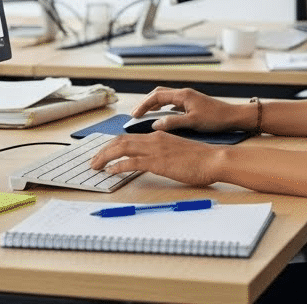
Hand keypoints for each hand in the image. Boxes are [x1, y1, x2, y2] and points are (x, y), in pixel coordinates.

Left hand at [88, 131, 222, 186]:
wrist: (213, 159)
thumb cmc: (200, 159)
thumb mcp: (177, 152)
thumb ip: (162, 153)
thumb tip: (152, 161)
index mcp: (158, 136)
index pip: (128, 137)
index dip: (112, 145)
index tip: (103, 153)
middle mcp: (154, 139)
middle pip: (120, 141)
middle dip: (103, 150)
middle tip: (93, 161)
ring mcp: (155, 150)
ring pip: (122, 148)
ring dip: (105, 157)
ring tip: (95, 165)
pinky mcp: (158, 162)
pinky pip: (132, 162)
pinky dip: (118, 165)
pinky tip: (111, 170)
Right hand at [129, 87, 248, 132]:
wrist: (233, 117)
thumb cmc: (216, 118)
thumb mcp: (193, 122)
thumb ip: (173, 122)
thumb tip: (155, 124)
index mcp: (183, 95)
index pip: (157, 96)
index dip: (143, 105)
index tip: (134, 115)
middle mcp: (184, 94)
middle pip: (159, 94)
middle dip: (145, 103)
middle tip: (135, 114)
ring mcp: (188, 99)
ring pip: (165, 98)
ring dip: (154, 105)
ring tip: (144, 116)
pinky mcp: (191, 104)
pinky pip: (172, 104)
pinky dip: (163, 109)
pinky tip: (161, 118)